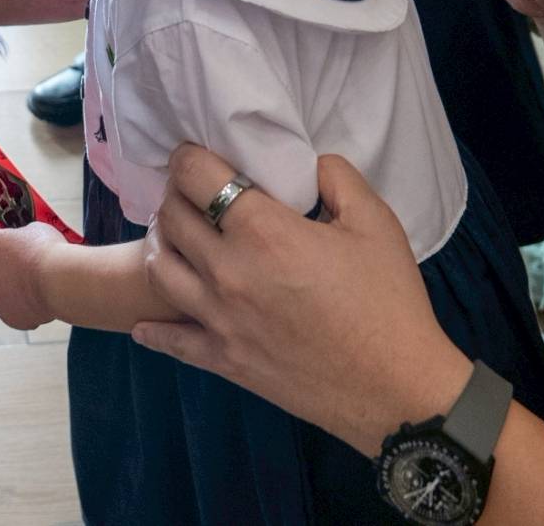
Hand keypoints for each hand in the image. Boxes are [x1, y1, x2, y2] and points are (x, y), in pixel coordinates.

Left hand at [0, 218, 64, 328]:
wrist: (58, 282)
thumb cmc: (47, 254)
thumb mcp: (34, 229)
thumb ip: (21, 235)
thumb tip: (25, 241)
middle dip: (5, 262)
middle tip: (26, 259)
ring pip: (0, 288)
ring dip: (13, 284)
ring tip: (37, 280)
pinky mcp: (8, 316)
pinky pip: (13, 307)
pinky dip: (24, 303)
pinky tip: (40, 295)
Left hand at [133, 146, 471, 456]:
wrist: (396, 389)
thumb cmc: (390, 302)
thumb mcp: (375, 222)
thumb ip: (336, 177)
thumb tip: (308, 162)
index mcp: (265, 232)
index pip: (197, 177)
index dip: (189, 157)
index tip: (195, 154)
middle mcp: (229, 273)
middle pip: (171, 218)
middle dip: (175, 195)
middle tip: (192, 192)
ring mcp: (220, 320)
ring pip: (159, 269)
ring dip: (161, 245)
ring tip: (178, 238)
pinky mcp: (224, 360)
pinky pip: (172, 340)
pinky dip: (154, 328)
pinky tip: (147, 321)